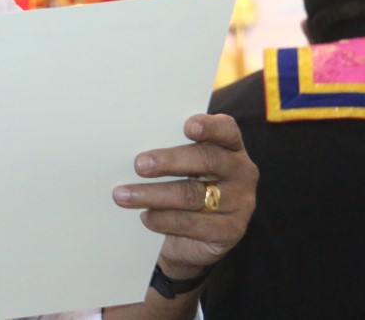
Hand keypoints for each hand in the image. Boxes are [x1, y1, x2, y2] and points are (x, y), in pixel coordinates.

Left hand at [112, 113, 257, 278]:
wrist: (192, 237)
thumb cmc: (182, 185)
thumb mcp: (179, 166)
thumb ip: (168, 149)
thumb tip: (128, 141)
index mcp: (230, 146)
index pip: (226, 130)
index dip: (209, 126)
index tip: (188, 127)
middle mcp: (241, 171)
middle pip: (207, 160)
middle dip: (168, 162)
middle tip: (138, 165)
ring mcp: (240, 202)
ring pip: (192, 194)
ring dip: (153, 194)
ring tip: (123, 195)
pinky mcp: (231, 230)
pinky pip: (191, 222)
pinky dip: (163, 219)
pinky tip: (145, 217)